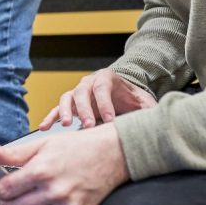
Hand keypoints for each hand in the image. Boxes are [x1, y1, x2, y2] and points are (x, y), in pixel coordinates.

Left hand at [0, 124, 129, 204]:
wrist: (112, 155)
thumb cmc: (76, 147)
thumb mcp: (42, 144)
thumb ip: (12, 153)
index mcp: (41, 171)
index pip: (6, 190)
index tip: (0, 187)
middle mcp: (53, 191)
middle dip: (8, 202)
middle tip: (9, 196)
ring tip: (24, 200)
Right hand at [41, 68, 155, 129]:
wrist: (123, 95)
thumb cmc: (133, 99)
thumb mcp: (144, 102)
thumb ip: (149, 108)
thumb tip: (160, 118)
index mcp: (107, 78)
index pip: (102, 88)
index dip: (104, 104)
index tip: (109, 121)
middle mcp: (89, 82)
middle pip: (82, 91)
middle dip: (85, 109)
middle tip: (89, 125)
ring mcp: (78, 92)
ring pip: (67, 97)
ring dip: (65, 111)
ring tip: (66, 124)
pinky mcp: (71, 104)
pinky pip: (57, 108)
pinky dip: (50, 116)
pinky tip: (45, 127)